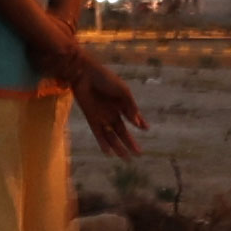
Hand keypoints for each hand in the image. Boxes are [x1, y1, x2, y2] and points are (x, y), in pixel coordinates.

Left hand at [43, 32, 146, 157]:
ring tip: (125, 158)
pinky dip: (103, 143)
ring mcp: (102, 116)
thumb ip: (130, 107)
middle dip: (129, 143)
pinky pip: (98, 133)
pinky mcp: (91, 117)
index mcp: (121, 103)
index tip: (146, 129)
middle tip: (138, 154)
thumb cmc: (104, 78)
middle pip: (122, 131)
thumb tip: (137, 123)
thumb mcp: (123, 90)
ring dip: (118, 146)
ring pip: (111, 135)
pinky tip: (109, 152)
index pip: (132, 117)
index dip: (139, 123)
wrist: (83, 73)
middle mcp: (112, 112)